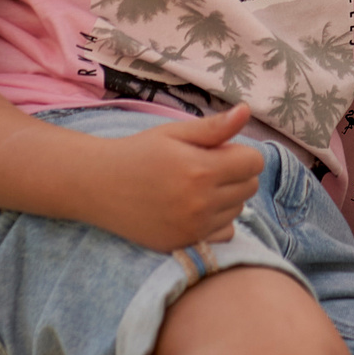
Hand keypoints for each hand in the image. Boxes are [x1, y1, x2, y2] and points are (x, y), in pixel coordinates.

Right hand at [89, 106, 267, 251]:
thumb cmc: (138, 152)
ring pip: (238, 210)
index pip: (254, 163)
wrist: (99, 185)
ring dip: (227, 197)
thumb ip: (214, 127)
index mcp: (201, 170)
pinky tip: (196, 209)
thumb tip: (246, 110)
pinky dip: (218, 221)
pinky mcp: (184, 244)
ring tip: (196, 187)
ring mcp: (192, 228)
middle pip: (250, 187)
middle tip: (205, 166)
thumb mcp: (174, 132)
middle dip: (236, 173)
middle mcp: (200, 203)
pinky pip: (224, 234)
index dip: (240, 153)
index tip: (219, 151)